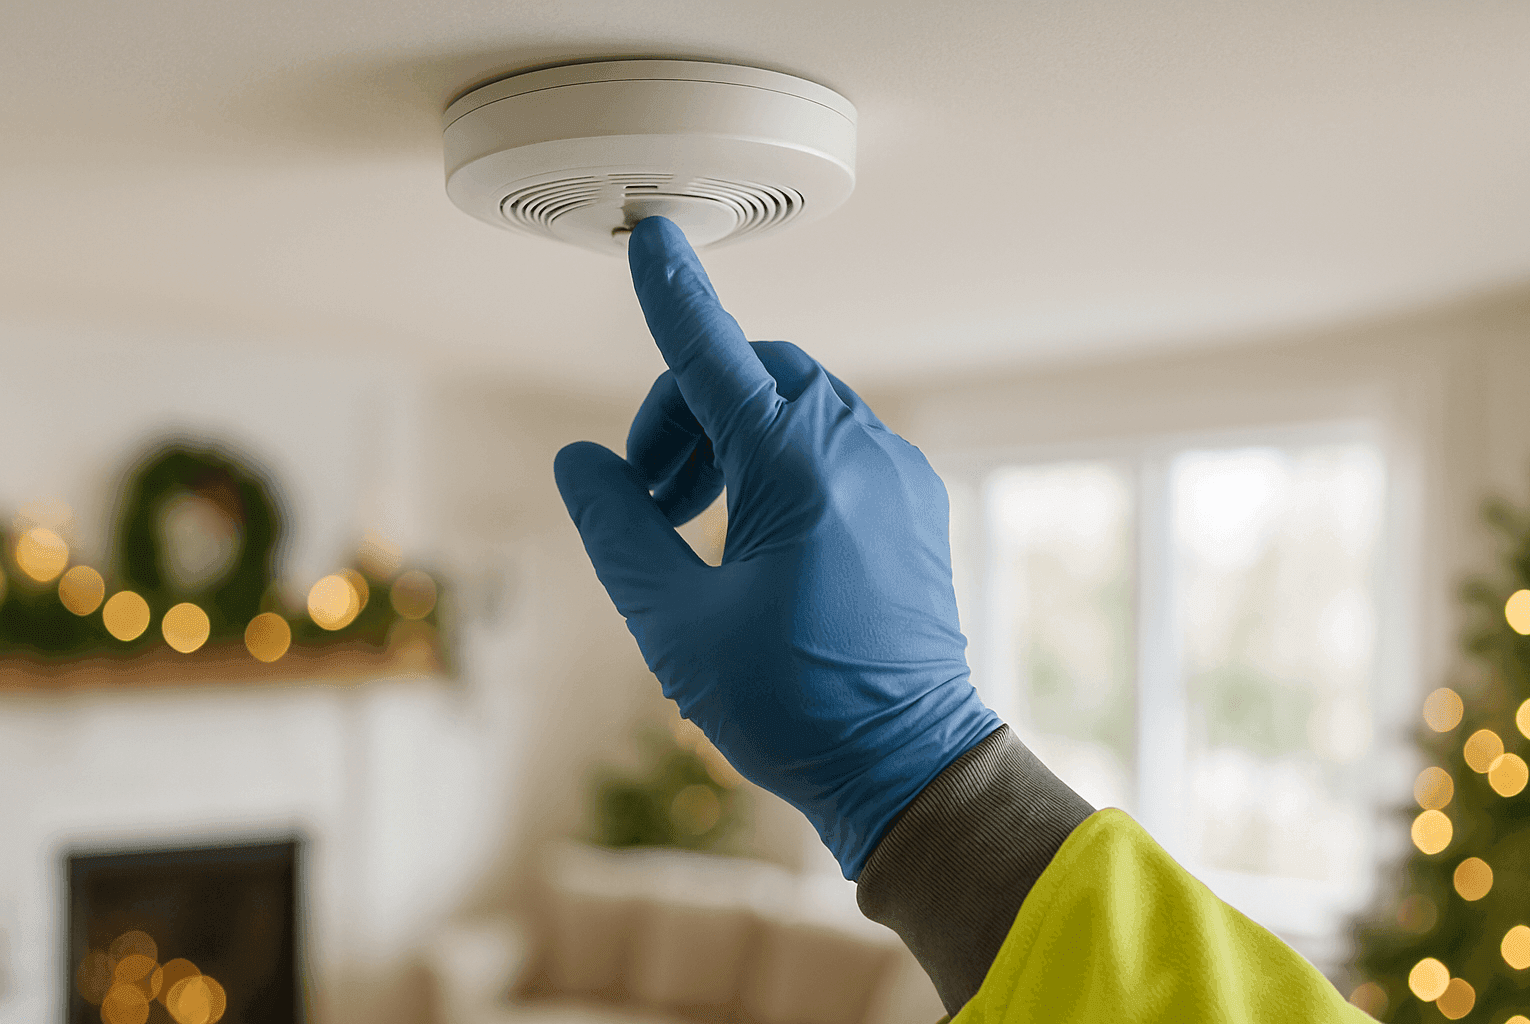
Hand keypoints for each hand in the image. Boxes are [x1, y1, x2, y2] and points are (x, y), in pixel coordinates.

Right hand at [553, 217, 999, 877]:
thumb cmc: (792, 704)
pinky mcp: (913, 503)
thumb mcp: (673, 623)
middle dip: (684, 415)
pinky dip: (780, 461)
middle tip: (651, 497)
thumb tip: (580, 464)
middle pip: (753, 376)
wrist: (906, 765)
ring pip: (796, 406)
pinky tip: (755, 535)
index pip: (716, 353)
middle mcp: (860, 451)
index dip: (673, 295)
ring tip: (694, 525)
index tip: (651, 239)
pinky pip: (836, 443)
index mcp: (799, 468)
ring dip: (729, 440)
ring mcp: (898, 475)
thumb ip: (617, 529)